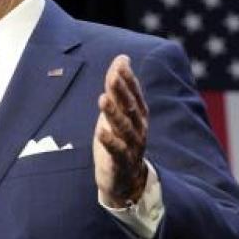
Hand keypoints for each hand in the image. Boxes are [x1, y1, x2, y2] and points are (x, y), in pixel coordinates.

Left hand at [93, 55, 147, 207]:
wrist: (125, 179)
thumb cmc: (120, 139)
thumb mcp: (117, 111)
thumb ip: (118, 87)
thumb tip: (122, 58)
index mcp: (138, 115)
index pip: (134, 93)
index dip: (128, 79)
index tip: (120, 63)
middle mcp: (138, 128)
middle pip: (130, 108)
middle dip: (121, 91)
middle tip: (112, 76)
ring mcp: (132, 146)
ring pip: (124, 128)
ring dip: (113, 113)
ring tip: (103, 99)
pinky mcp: (121, 162)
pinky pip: (117, 151)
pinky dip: (109, 141)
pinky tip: (100, 131)